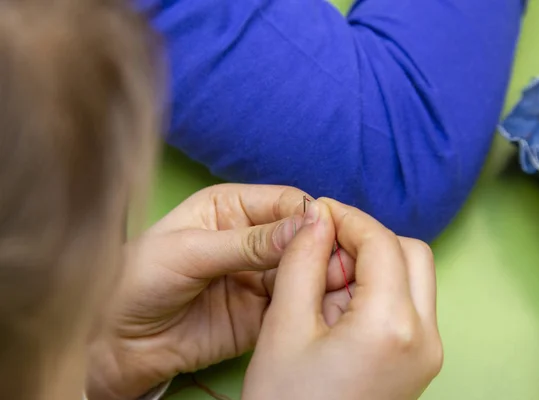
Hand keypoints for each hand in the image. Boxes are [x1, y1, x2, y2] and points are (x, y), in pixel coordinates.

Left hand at [86, 184, 355, 398]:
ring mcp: (258, 276)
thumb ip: (248, 242)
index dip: (310, 216)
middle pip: (302, 236)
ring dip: (324, 277)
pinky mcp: (261, 311)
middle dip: (323, 248)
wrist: (117, 342)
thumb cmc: (139, 281)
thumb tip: (305, 226)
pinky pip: (296, 303)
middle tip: (342, 264)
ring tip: (340, 287)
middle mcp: (250, 238)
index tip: (331, 233)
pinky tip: (326, 308)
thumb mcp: (190, 251)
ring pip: (306, 270)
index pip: (285, 202)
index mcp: (231, 208)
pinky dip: (313, 304)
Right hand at [242, 198, 442, 399]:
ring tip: (324, 285)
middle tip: (322, 250)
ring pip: (413, 278)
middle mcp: (425, 337)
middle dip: (366, 240)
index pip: (381, 242)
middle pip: (410, 254)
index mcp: (392, 325)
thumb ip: (303, 261)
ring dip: (373, 265)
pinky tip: (338, 308)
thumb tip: (316, 217)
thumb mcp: (284, 327)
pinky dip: (378, 291)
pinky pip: (408, 306)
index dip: (346, 217)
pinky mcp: (419, 363)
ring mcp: (427, 353)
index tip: (316, 211)